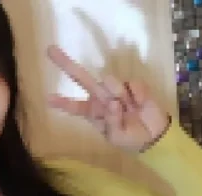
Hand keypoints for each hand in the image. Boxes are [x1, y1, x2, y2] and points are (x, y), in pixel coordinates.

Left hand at [45, 45, 169, 152]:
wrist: (153, 135)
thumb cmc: (129, 138)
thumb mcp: (117, 138)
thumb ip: (112, 122)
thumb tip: (113, 103)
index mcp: (92, 113)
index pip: (75, 107)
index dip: (62, 102)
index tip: (48, 99)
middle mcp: (100, 98)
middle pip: (82, 79)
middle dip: (66, 65)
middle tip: (50, 50)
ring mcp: (116, 89)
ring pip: (110, 81)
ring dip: (119, 95)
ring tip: (130, 108)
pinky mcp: (133, 85)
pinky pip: (132, 84)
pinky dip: (138, 95)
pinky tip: (141, 103)